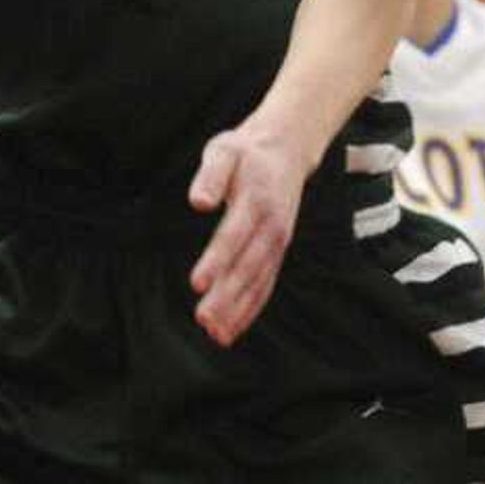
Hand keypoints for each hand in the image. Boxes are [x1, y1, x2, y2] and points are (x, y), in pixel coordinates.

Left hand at [188, 114, 307, 344]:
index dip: (216, 260)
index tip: (197, 283)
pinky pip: (264, 286)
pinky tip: (230, 330)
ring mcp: (277, 242)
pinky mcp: (276, 253)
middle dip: (226, 295)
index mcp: (257, 200)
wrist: (287, 150)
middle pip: (247, 266)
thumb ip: (210, 175)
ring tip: (215, 333)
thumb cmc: (247, 152)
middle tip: (204, 319)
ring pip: (258, 282)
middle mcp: (272, 226)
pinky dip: (250, 310)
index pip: (233, 235)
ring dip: (238, 310)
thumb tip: (199, 202)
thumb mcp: (224, 150)